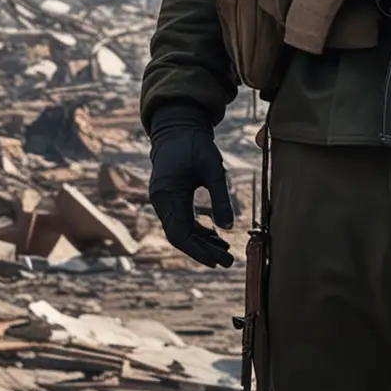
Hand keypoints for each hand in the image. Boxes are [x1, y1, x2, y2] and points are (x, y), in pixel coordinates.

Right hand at [147, 101, 235, 267]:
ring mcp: (164, 201)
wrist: (177, 128)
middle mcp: (162, 201)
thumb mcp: (213, 168)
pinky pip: (181, 221)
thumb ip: (220, 197)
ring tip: (226, 251)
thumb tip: (229, 227)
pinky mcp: (170, 198)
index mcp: (168, 194)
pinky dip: (198, 230)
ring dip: (202, 242)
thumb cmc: (195, 145)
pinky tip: (216, 235)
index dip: (198, 250)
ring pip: (181, 230)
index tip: (217, 260)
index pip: (180, 233)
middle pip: (180, 236)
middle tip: (227, 261)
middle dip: (202, 251)